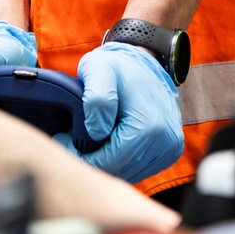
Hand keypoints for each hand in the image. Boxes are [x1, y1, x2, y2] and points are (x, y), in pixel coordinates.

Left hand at [55, 43, 183, 183]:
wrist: (145, 61)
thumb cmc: (117, 66)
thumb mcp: (98, 69)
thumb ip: (97, 98)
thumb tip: (98, 133)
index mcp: (150, 127)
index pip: (110, 162)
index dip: (82, 157)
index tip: (63, 140)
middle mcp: (167, 142)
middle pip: (120, 170)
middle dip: (93, 160)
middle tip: (71, 141)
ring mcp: (170, 148)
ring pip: (129, 172)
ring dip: (107, 162)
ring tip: (88, 140)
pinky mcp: (170, 151)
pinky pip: (139, 167)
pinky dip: (121, 160)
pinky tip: (108, 142)